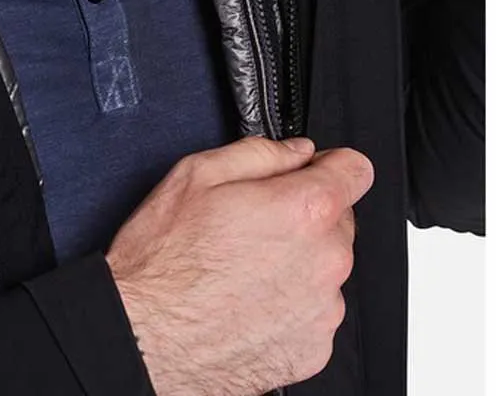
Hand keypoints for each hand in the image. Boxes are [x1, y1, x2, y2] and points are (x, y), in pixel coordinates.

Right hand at [105, 137, 373, 395]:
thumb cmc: (164, 262)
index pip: (356, 170)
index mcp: (304, 210)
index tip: (310, 173)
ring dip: (298, 262)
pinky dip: (290, 305)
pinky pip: (314, 313)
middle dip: (305, 215)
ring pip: (325, 268)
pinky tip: (247, 302)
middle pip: (339, 221)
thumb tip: (295, 152)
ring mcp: (322, 311)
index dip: (330, 165)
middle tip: (252, 224)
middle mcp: (325, 261)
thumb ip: (259, 153)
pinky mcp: (312, 350)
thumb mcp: (198, 176)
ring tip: (242, 268)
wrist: (144, 339)